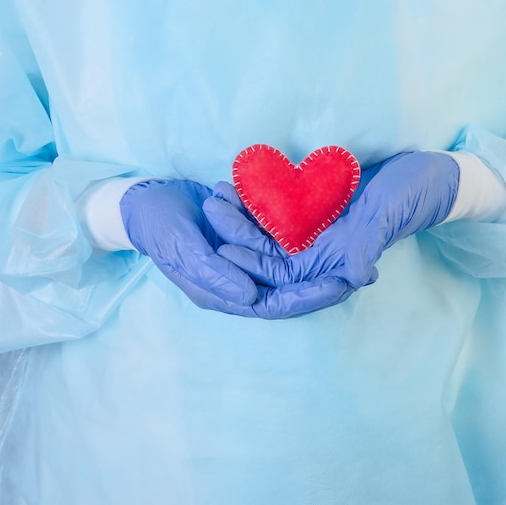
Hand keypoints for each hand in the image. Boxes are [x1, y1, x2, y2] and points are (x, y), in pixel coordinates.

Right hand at [120, 179, 350, 317]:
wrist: (145, 201)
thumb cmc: (159, 228)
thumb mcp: (183, 249)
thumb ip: (215, 274)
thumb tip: (252, 297)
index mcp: (223, 293)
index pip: (276, 304)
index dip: (309, 297)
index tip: (341, 285)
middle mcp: (238, 281)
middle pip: (290, 289)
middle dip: (324, 282)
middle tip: (360, 271)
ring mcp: (244, 260)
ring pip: (289, 266)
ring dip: (318, 261)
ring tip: (354, 252)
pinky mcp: (247, 239)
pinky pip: (279, 244)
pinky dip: (302, 238)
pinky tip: (328, 228)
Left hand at [204, 151, 459, 313]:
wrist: (427, 172)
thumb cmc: (414, 194)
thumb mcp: (390, 214)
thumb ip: (368, 245)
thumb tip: (357, 278)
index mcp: (335, 262)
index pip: (285, 277)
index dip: (253, 269)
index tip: (224, 253)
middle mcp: (320, 250)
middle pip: (268, 252)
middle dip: (237, 235)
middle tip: (212, 210)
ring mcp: (315, 227)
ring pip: (268, 228)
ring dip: (241, 214)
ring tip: (216, 191)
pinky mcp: (314, 203)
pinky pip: (278, 203)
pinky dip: (257, 194)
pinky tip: (236, 178)